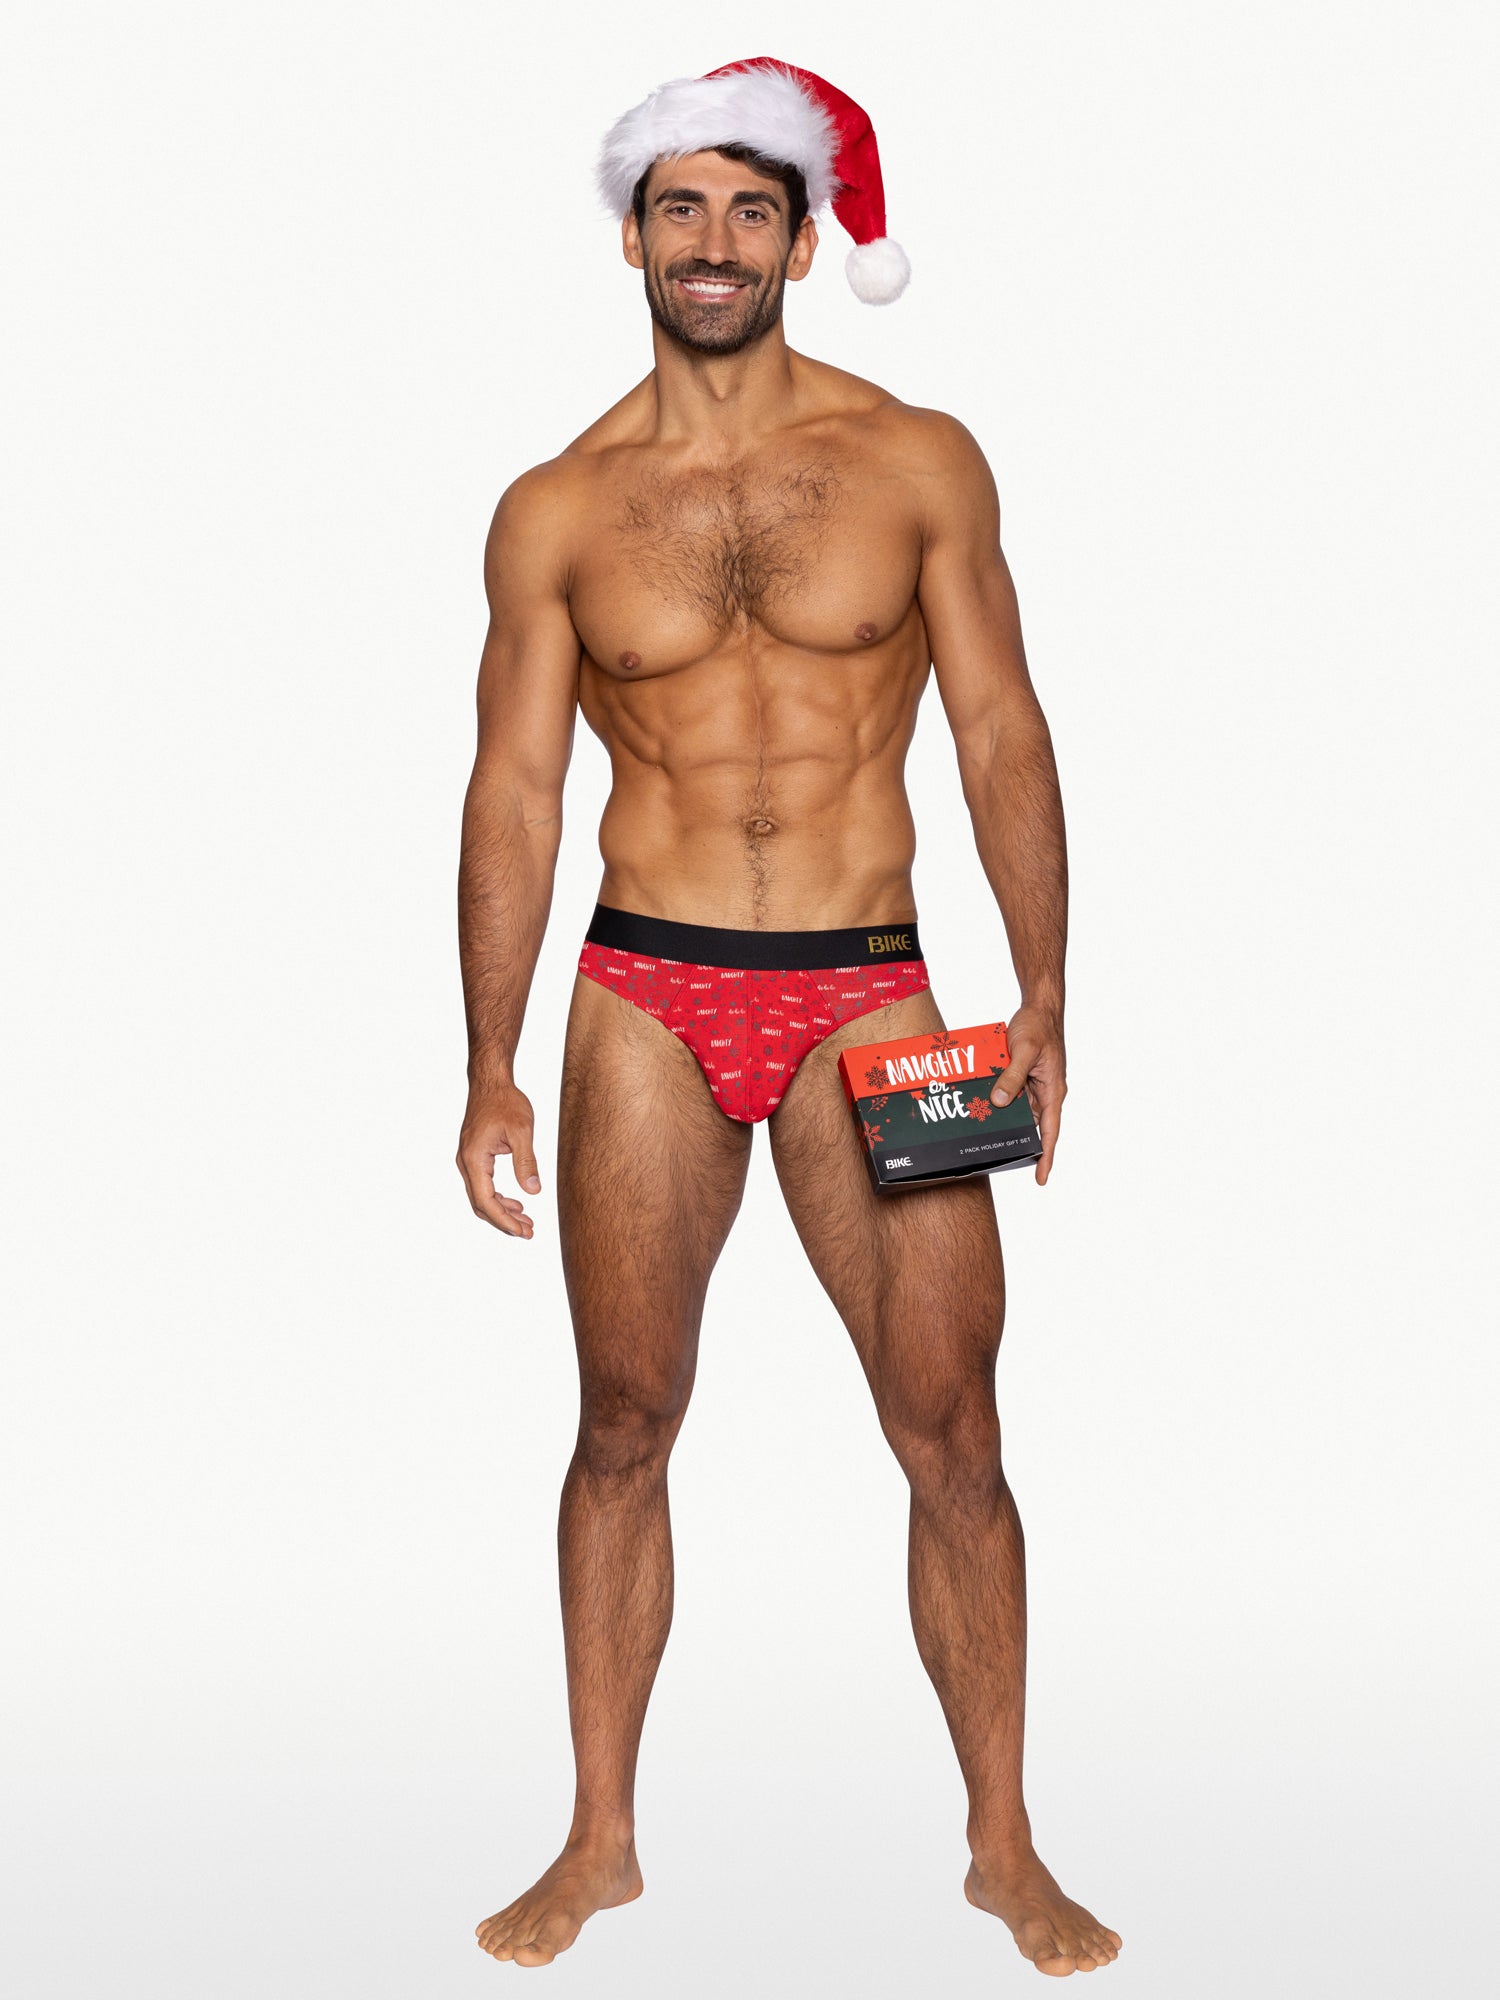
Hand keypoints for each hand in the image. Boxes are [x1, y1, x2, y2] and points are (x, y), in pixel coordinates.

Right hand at [457, 1081, 541, 1237]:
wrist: (490, 1082)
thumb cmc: (505, 1101)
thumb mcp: (522, 1130)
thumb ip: (526, 1161)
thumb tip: (533, 1191)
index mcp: (474, 1158)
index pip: (485, 1201)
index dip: (503, 1221)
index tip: (522, 1232)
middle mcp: (466, 1162)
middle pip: (480, 1204)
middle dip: (504, 1222)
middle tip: (528, 1232)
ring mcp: (468, 1160)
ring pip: (481, 1196)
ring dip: (502, 1212)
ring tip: (526, 1221)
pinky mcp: (474, 1157)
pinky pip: (482, 1185)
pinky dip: (498, 1198)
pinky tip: (516, 1203)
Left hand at [990, 1004, 1066, 1185]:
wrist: (1039, 1009)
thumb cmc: (1039, 1027)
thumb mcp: (1024, 1051)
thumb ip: (1012, 1076)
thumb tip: (1000, 1102)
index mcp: (1053, 1091)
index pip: (1050, 1131)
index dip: (1046, 1156)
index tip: (1041, 1178)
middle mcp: (1046, 1093)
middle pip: (1032, 1125)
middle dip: (1017, 1140)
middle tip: (998, 1157)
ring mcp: (1035, 1086)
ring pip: (1018, 1111)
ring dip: (1004, 1119)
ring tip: (984, 1133)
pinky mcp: (1024, 1077)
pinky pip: (1011, 1094)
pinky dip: (999, 1100)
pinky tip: (983, 1104)